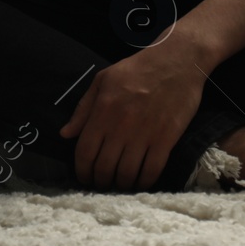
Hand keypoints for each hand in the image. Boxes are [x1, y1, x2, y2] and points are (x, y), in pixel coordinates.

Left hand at [58, 44, 205, 191]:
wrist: (178, 60)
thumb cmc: (139, 68)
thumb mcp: (104, 79)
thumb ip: (83, 108)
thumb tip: (66, 134)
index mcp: (103, 111)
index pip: (85, 152)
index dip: (82, 171)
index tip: (85, 178)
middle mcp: (121, 126)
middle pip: (104, 168)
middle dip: (101, 182)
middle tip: (104, 184)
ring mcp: (145, 134)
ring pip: (127, 173)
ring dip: (122, 185)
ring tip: (122, 185)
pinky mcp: (166, 138)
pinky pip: (152, 170)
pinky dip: (144, 182)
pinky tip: (141, 182)